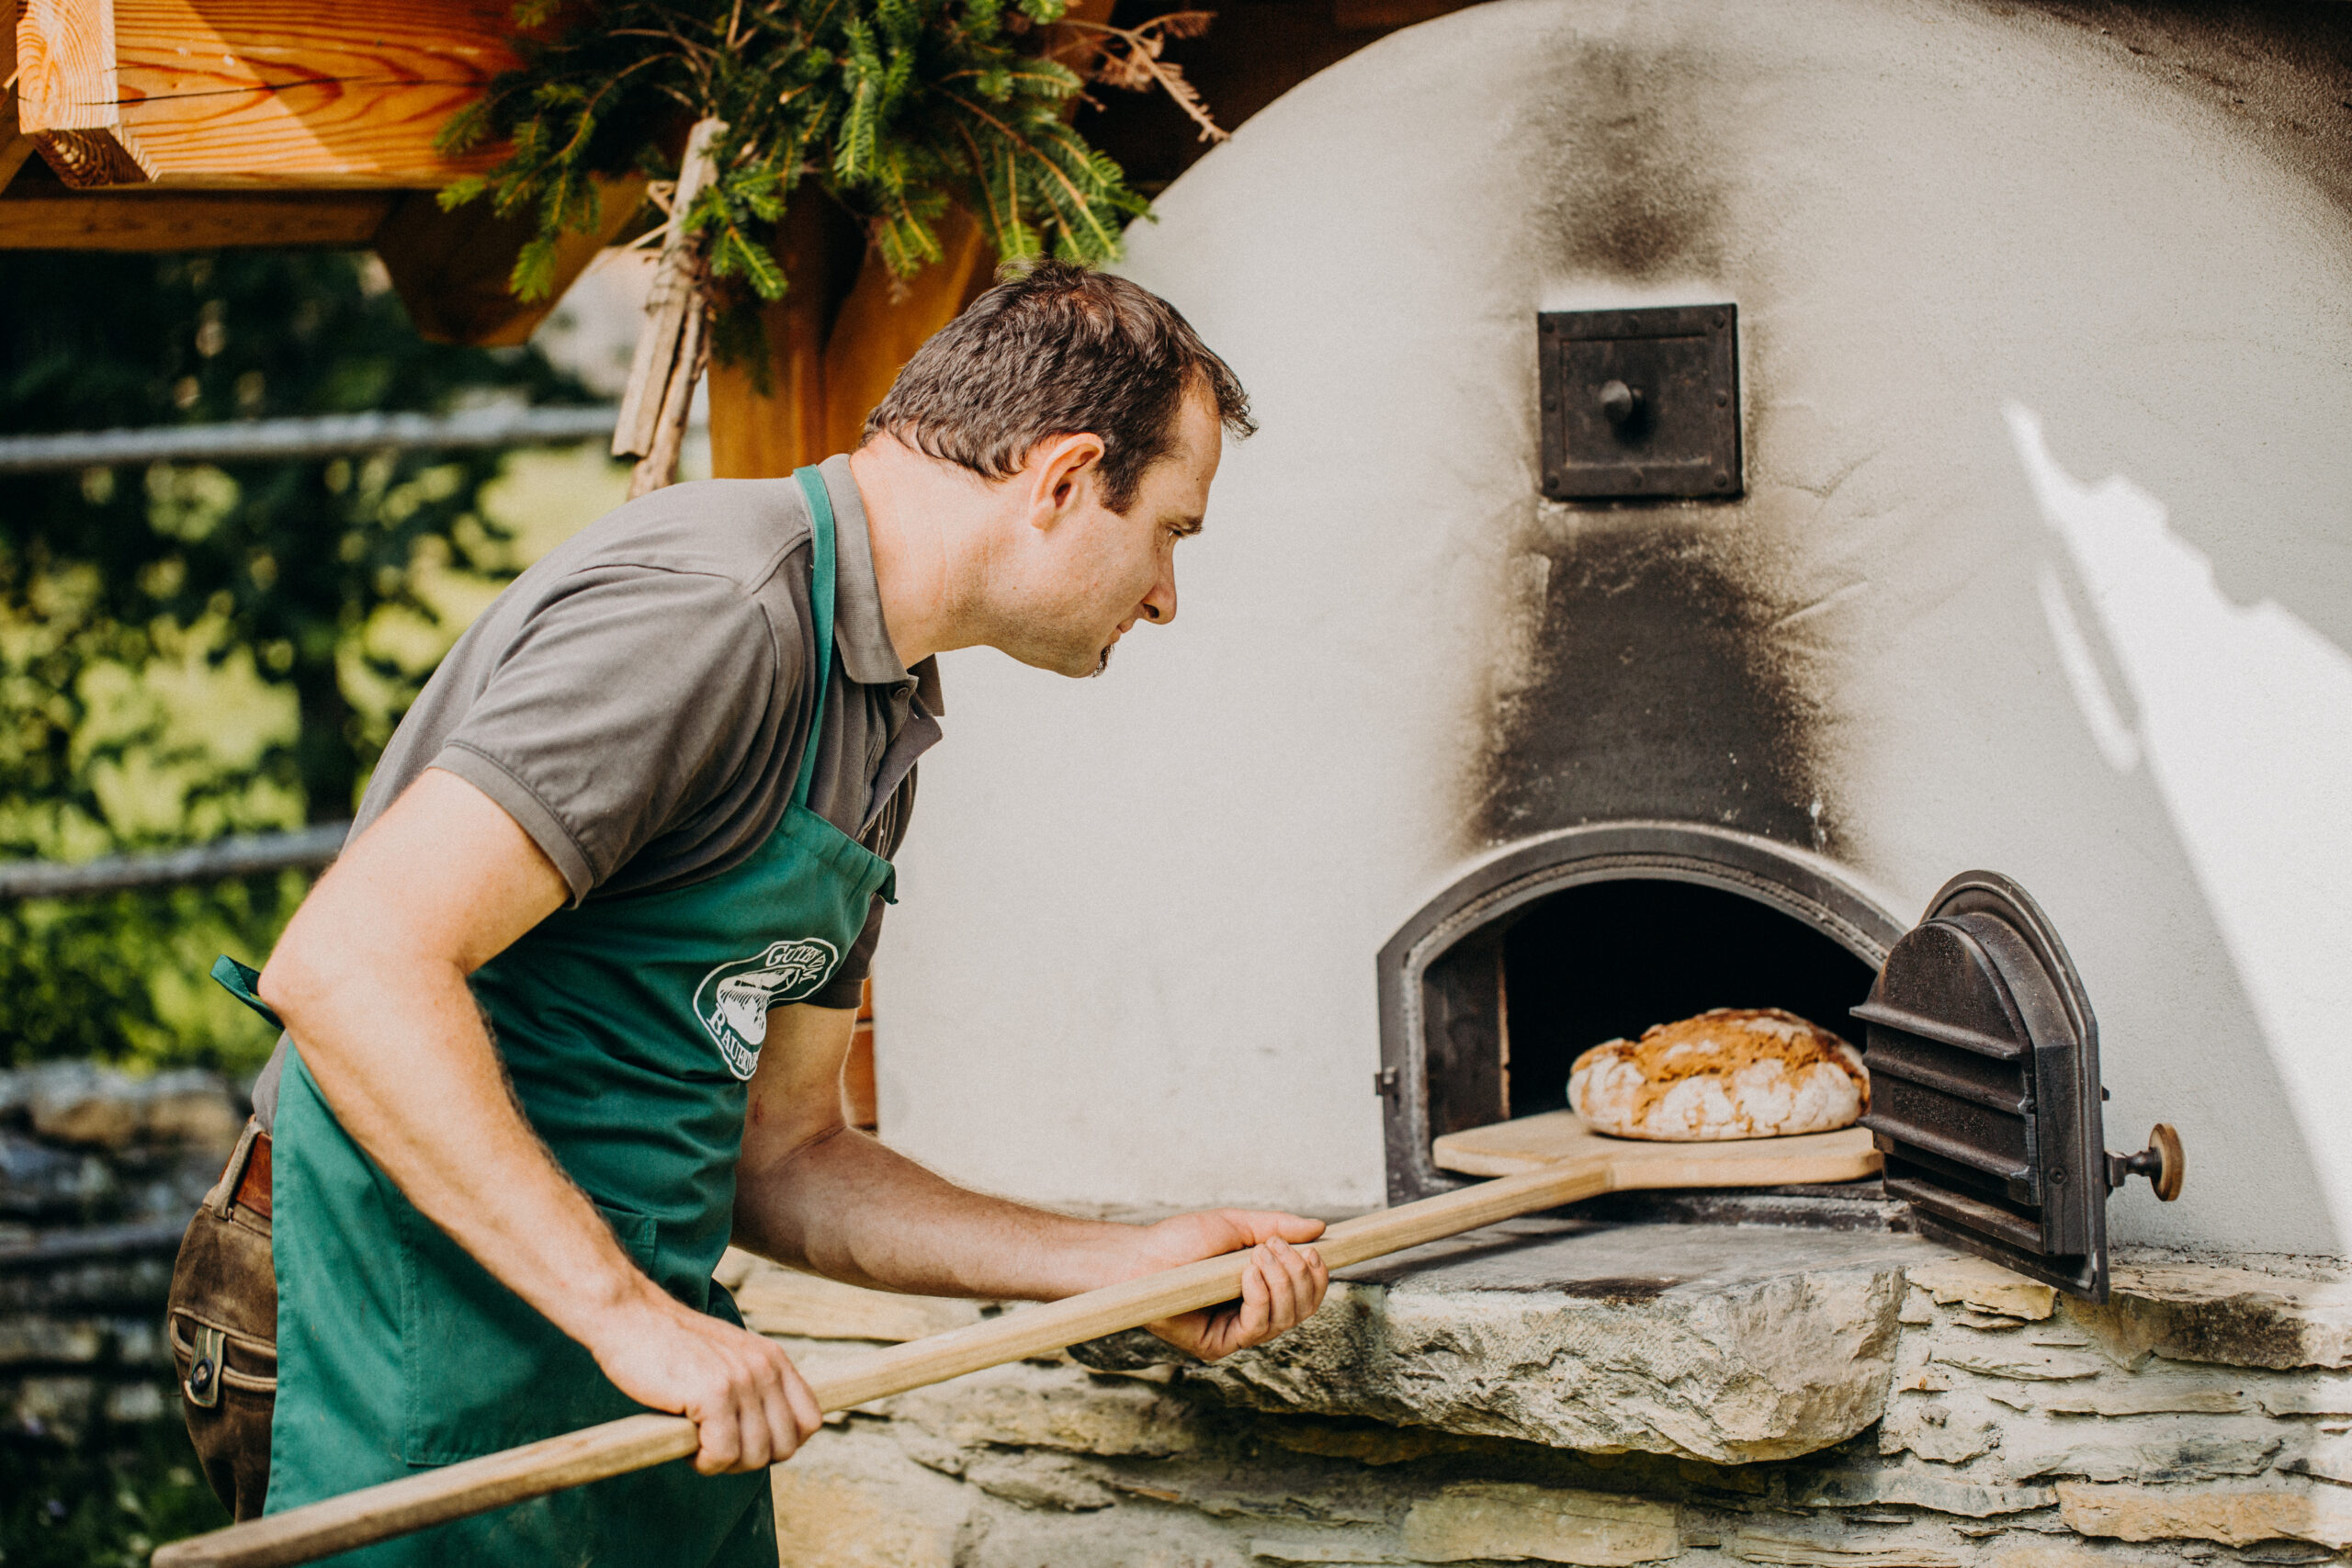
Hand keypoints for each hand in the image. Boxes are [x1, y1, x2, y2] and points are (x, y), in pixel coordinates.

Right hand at [587, 1285, 822, 1473]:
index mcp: (773, 1359)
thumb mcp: (728, 1358)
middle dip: (749, 1458)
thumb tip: (773, 1439)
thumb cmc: (669, 1345)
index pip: (809, 1420)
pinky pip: (723, 1455)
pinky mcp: (713, 1394)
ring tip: (696, 1440)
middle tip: (713, 1444)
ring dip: (723, 1461)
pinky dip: (703, 1461)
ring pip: (755, 1457)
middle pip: (784, 1447)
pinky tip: (684, 1442)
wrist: (628, 1316)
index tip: (745, 1441)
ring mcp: (741, 1380)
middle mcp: (765, 1368)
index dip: (780, 1442)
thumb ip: (755, 1387)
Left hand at [1123, 1209, 1330, 1361]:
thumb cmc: (1181, 1240)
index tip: (1315, 1252)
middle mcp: (1253, 1314)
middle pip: (1302, 1309)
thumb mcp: (1235, 1225)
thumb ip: (1276, 1226)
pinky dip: (1260, 1298)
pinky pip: (1256, 1328)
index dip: (1318, 1277)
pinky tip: (1248, 1274)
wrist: (1140, 1256)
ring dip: (1281, 1283)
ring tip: (1257, 1256)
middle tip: (1275, 1248)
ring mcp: (1236, 1332)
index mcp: (1261, 1289)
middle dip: (1299, 1276)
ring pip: (1285, 1319)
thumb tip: (1320, 1227)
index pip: (1306, 1294)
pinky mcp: (1218, 1346)